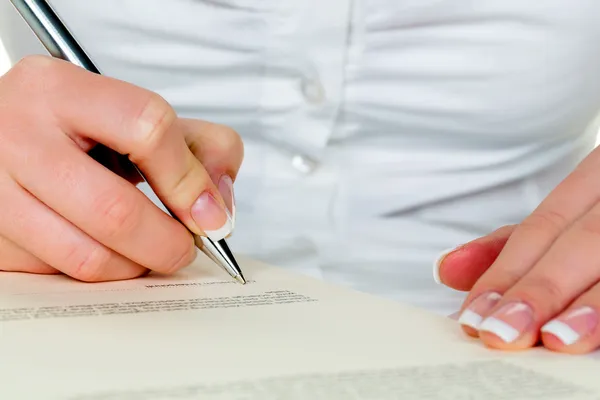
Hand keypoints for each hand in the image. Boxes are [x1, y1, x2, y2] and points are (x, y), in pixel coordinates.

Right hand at [0, 56, 242, 281]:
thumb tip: (219, 205)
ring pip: (86, 256)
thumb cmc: (75, 130)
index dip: (189, 180)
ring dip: (133, 266)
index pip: (147, 128)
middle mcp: (16, 134)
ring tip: (145, 252)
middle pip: (115, 210)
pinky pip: (56, 275)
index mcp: (61, 89)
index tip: (210, 214)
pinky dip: (94, 273)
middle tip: (184, 248)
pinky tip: (102, 249)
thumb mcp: (135, 117)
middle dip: (167, 243)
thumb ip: (198, 146)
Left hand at [436, 147, 599, 353]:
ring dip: (593, 306)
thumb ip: (515, 243)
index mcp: (597, 178)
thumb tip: (447, 269)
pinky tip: (599, 338)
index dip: (506, 271)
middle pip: (581, 242)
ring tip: (556, 339)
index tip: (472, 315)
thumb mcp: (571, 214)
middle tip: (500, 333)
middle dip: (539, 290)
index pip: (543, 226)